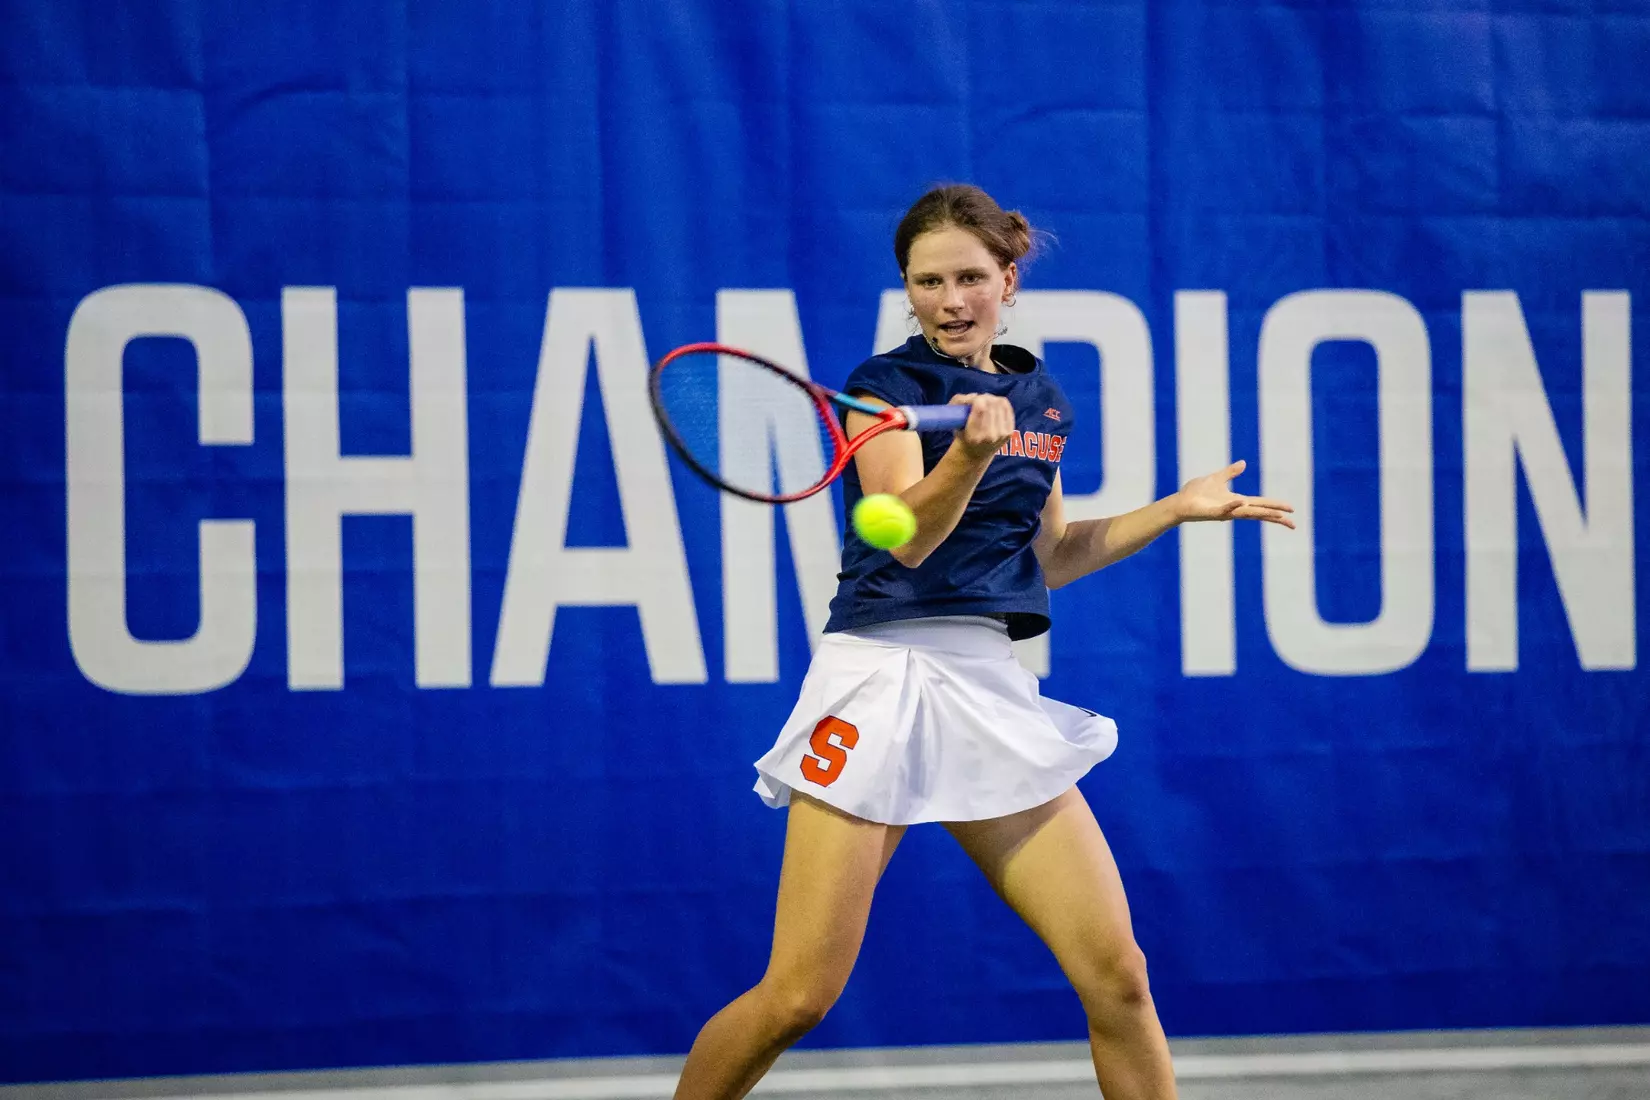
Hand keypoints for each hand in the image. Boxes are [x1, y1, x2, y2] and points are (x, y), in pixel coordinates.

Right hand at [948, 393, 1013, 461]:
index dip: (976, 399)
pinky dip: (1000, 402)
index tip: (971, 400)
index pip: (980, 408)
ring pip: (999, 404)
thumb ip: (957, 404)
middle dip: (983, 398)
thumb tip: (974, 396)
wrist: (976, 454)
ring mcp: (1001, 435)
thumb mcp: (953, 422)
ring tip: (985, 402)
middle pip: (991, 404)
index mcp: (973, 436)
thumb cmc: (963, 435)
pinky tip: (994, 405)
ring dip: (991, 399)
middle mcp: (989, 437)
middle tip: (978, 400)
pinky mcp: (1009, 432)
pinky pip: (1007, 408)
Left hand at [1175, 460, 1294, 527]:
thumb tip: (1243, 463)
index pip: (1261, 504)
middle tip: (1292, 523)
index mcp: (1237, 501)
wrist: (1180, 501)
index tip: (1291, 510)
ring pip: (1247, 514)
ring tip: (1279, 516)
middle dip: (1276, 517)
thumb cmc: (1196, 493)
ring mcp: (1225, 512)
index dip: (1276, 506)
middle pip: (1260, 513)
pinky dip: (1233, 507)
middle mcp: (1234, 509)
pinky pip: (1225, 510)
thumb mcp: (1217, 478)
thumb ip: (1231, 472)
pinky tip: (1242, 502)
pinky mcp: (1213, 513)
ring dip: (1262, 514)